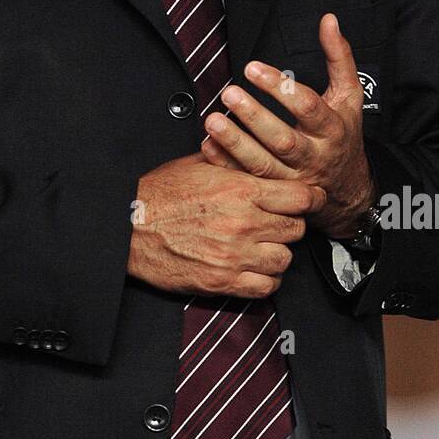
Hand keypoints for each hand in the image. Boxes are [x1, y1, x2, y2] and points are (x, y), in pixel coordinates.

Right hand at [128, 151, 325, 297]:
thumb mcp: (199, 164)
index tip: (310, 200)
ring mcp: (234, 255)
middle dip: (290, 225)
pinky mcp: (223, 281)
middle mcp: (243, 223)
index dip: (309, 199)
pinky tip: (254, 268)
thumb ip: (234, 160)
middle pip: (296, 229)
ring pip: (285, 260)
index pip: (300, 197)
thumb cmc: (159, 194)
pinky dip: (265, 279)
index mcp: (241, 190)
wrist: (128, 225)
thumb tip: (253, 150)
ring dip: (277, 253)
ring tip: (263, 246)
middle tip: (277, 222)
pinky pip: (266, 287)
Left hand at [200, 13, 376, 238]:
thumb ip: (338, 56)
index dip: (281, 89)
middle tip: (229, 93)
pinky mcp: (274, 192)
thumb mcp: (349, 95)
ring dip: (235, 143)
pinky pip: (247, 180)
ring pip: (262, 165)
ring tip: (212, 121)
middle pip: (283, 140)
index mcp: (331, 130)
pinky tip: (208, 145)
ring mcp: (292, 179)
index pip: (307, 107)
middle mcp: (313, 156)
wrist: (347, 188)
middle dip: (254, 117)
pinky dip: (226, 165)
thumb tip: (328, 21)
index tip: (253, 69)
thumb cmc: (344, 134)